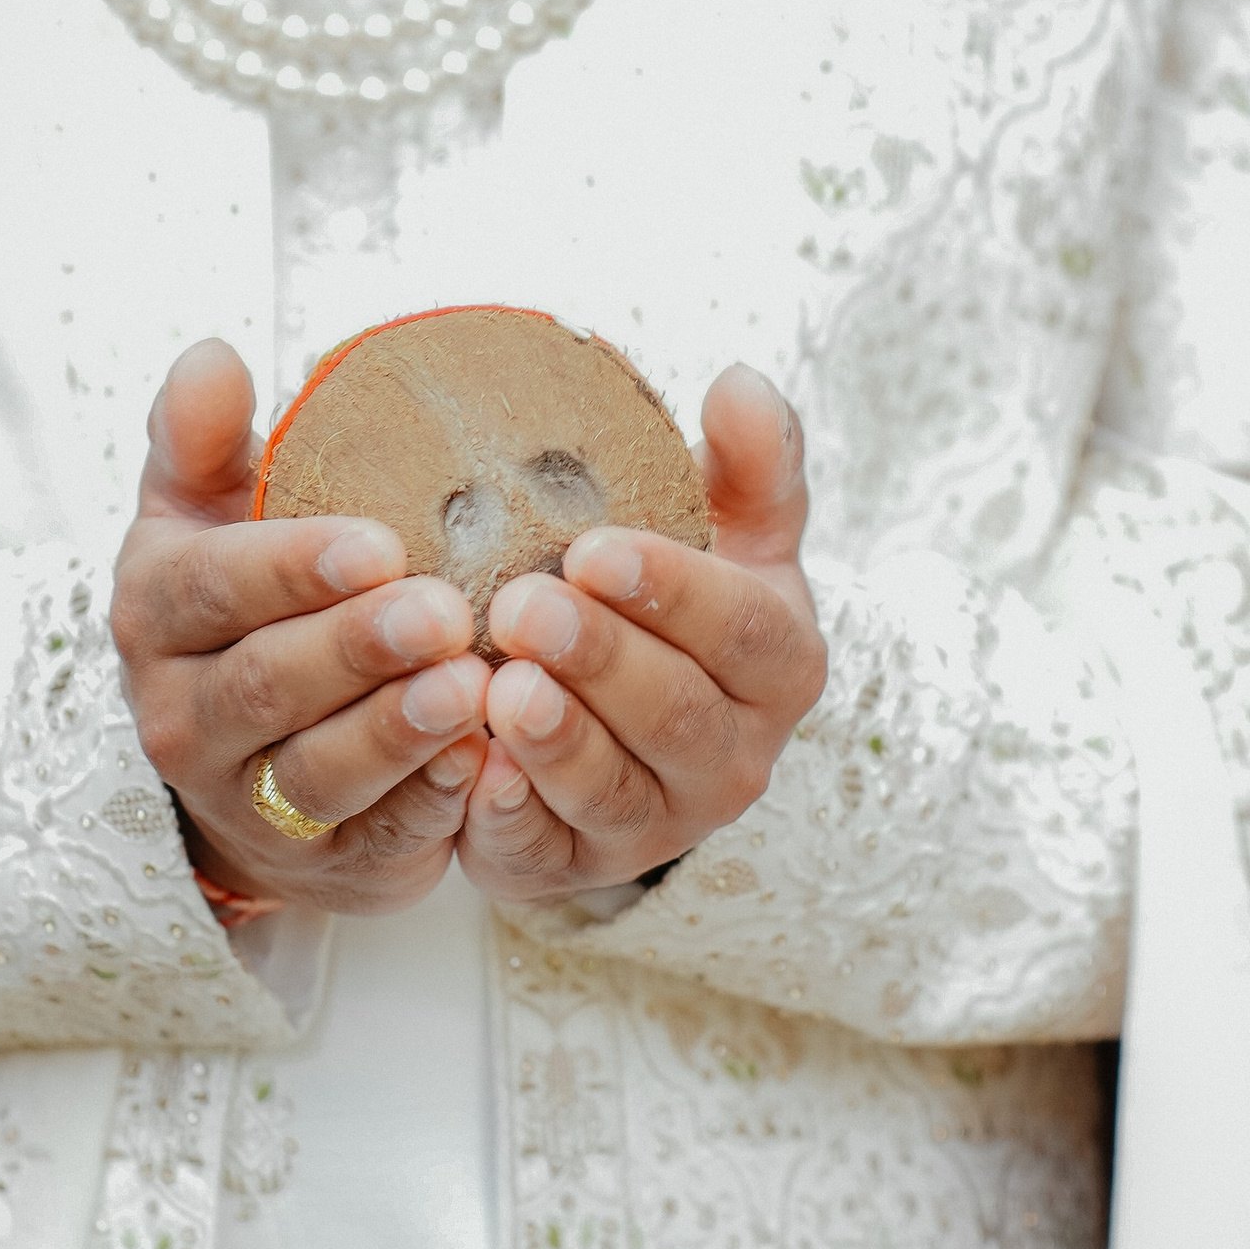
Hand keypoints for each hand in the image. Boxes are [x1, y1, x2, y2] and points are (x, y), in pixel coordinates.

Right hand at [112, 339, 492, 912]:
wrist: (238, 758)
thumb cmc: (240, 604)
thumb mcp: (202, 513)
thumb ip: (201, 435)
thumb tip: (213, 356)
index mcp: (156, 612)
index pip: (213, 586)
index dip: (292, 567)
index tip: (379, 542)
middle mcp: (183, 713)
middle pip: (267, 683)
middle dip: (357, 649)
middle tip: (446, 611)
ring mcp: (246, 799)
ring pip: (318, 771)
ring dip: (396, 731)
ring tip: (469, 688)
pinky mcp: (321, 860)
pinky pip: (374, 837)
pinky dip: (427, 805)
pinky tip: (480, 764)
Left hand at [458, 362, 827, 903]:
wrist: (622, 727)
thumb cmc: (672, 614)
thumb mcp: (726, 536)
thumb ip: (748, 465)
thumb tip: (741, 381)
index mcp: (776, 667)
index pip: (742, 632)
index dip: (674, 593)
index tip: (594, 548)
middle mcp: (732, 757)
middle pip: (678, 716)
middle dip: (602, 662)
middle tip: (521, 607)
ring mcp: (658, 822)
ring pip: (614, 792)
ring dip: (557, 742)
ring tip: (497, 688)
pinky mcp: (575, 868)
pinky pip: (546, 854)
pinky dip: (512, 819)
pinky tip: (473, 774)